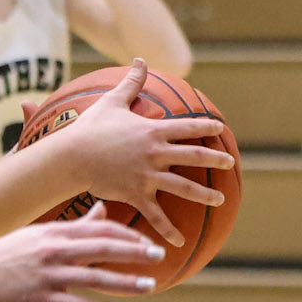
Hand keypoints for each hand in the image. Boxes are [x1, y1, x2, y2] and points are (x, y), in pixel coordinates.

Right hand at [0, 203, 161, 301]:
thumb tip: (103, 211)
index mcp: (55, 232)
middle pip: (102, 247)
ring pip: (95, 277)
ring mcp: (49, 275)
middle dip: (134, 251)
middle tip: (158, 255)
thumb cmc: (9, 252)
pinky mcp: (43, 298)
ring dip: (126, 281)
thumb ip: (74, 225)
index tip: (147, 240)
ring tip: (149, 285)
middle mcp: (55, 250)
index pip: (99, 228)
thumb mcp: (41, 233)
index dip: (126, 234)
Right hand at [59, 59, 233, 245]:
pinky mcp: (136, 194)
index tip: (221, 130)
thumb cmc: (89, 127)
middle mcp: (155, 153)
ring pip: (183, 187)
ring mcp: (147, 175)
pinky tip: (179, 242)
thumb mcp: (112, 101)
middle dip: (215, 160)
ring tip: (220, 201)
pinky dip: (168, 230)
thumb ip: (131, 82)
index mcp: (153, 131)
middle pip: (193, 157)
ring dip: (204, 195)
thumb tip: (140, 59)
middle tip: (230, 164)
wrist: (71, 155)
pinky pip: (156, 215)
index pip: (188, 128)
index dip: (206, 128)